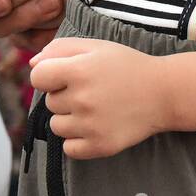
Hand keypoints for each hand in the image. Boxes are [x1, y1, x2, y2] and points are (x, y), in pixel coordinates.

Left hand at [29, 36, 171, 158]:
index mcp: (79, 70)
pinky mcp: (99, 146)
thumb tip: (32, 63)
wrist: (163, 93)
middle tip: (92, 90)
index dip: (49, 75)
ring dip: (70, 119)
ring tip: (96, 108)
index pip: (37, 77)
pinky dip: (78, 141)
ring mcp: (90, 125)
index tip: (66, 75)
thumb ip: (60, 48)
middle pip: (49, 102)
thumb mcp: (96, 47)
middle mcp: (82, 99)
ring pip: (56, 126)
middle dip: (65, 96)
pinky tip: (96, 126)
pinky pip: (69, 148)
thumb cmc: (126, 66)